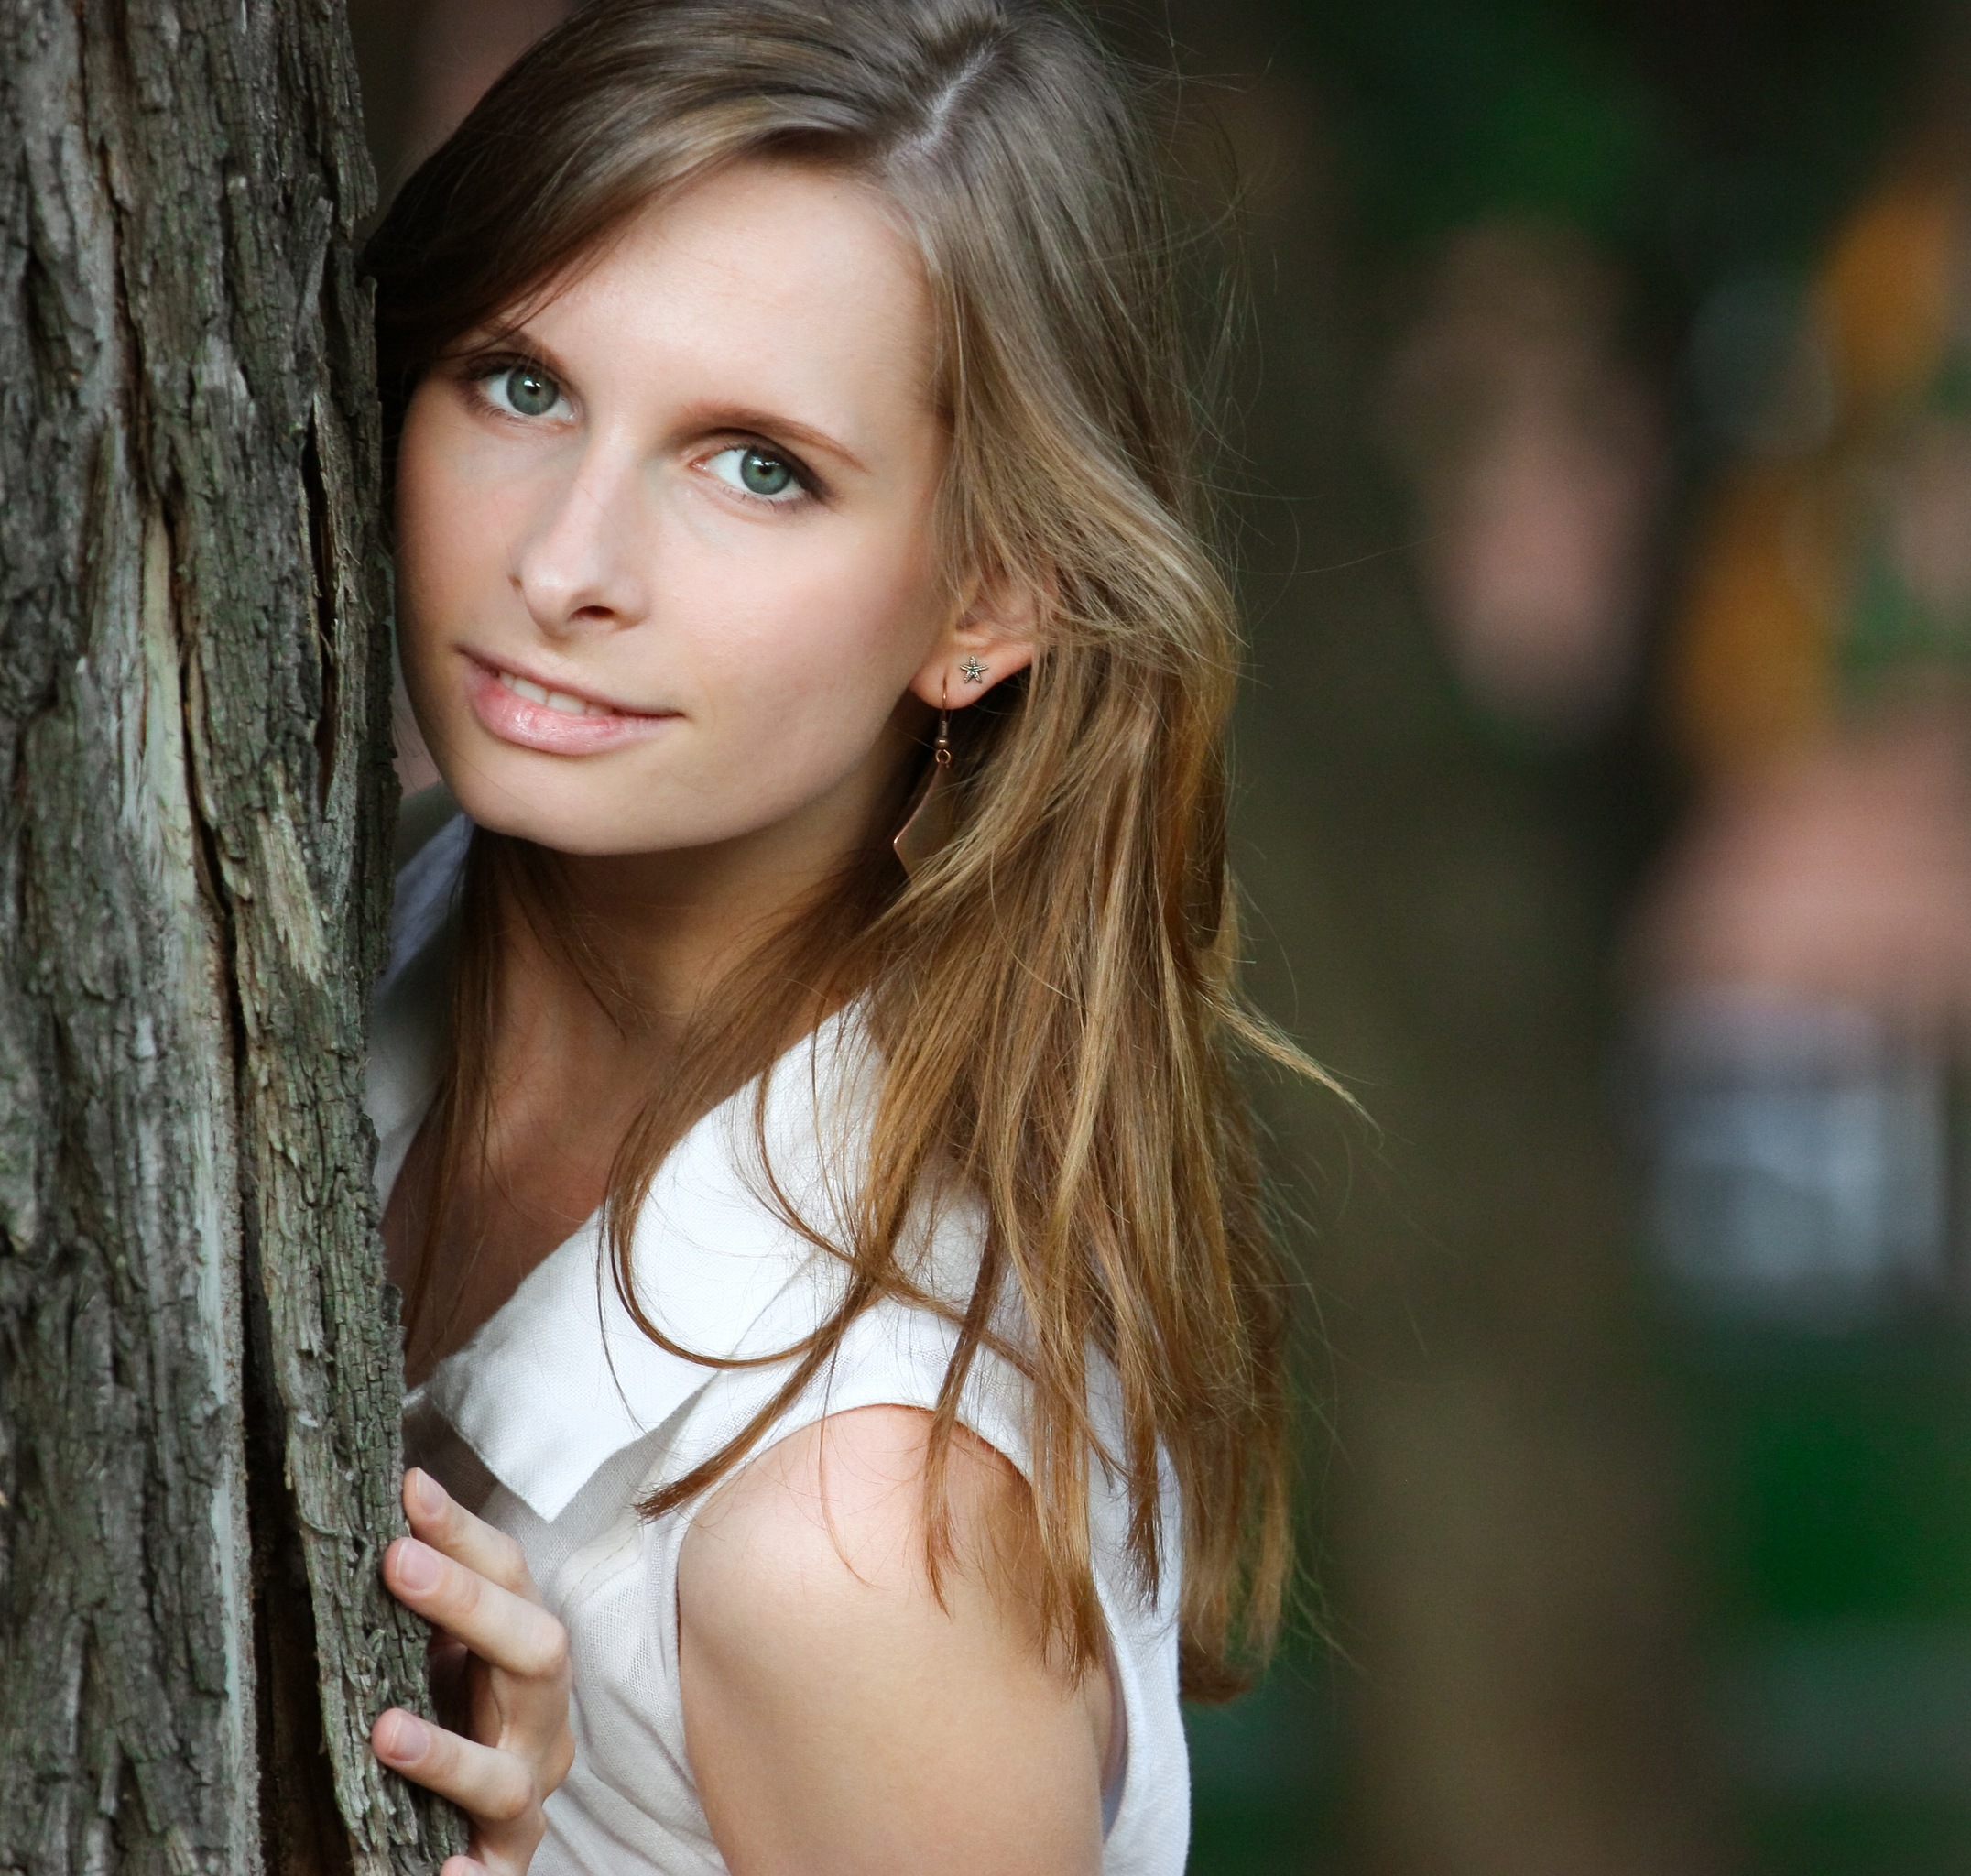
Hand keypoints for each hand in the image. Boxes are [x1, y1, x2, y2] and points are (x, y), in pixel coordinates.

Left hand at [371, 1469, 574, 1875]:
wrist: (463, 1811)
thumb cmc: (448, 1707)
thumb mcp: (434, 1642)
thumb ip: (420, 1583)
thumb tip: (396, 1486)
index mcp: (527, 1651)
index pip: (513, 1575)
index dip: (465, 1533)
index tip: (409, 1491)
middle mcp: (541, 1717)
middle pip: (537, 1652)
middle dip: (469, 1604)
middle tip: (395, 1563)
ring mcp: (527, 1791)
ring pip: (511, 1776)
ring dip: (452, 1753)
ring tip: (386, 1733)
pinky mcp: (506, 1860)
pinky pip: (503, 1874)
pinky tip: (446, 1870)